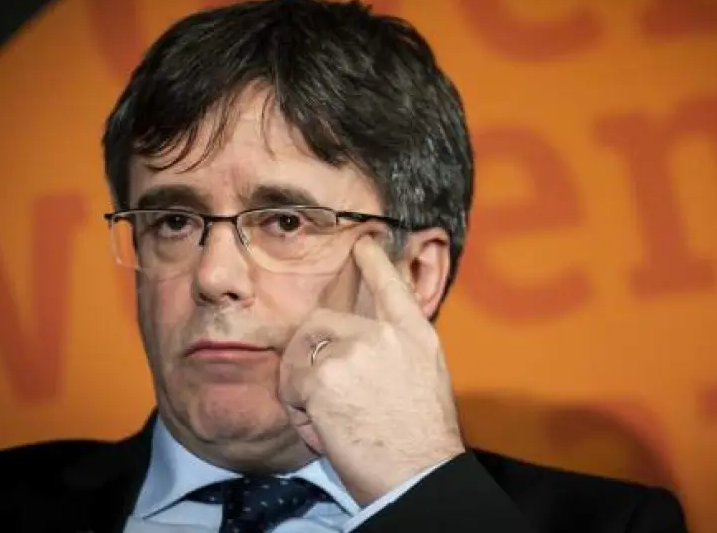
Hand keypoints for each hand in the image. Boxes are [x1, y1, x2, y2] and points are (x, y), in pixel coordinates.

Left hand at [278, 235, 464, 504]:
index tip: (363, 242)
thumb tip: (370, 346)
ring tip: (324, 418)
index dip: (372, 260)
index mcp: (416, 335)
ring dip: (301, 385)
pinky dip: (299, 413)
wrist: (418, 474)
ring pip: (301, 351)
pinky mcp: (325, 376)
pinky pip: (292, 386)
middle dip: (309, 352)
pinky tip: (323, 431)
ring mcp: (355, 351)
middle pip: (323, 319)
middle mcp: (386, 334)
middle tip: (315, 391)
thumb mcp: (424, 380)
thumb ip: (398, 352)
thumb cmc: (421, 442)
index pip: (390, 283)